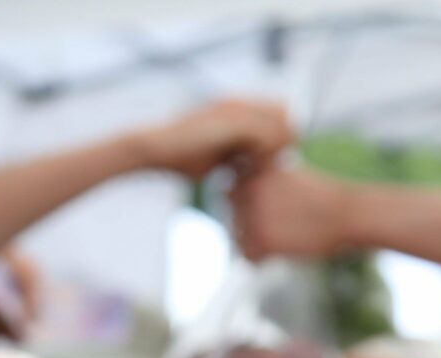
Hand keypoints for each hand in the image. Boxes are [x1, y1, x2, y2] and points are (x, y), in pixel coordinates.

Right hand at [135, 98, 293, 179]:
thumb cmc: (179, 158)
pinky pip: (267, 139)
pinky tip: (242, 173)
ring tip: (252, 172)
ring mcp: (238, 109)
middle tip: (260, 168)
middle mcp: (240, 103)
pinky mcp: (233, 121)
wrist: (154, 148)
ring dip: (272, 152)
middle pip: (285, 114)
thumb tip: (251, 171)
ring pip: (280, 126)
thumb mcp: (216, 159)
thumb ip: (238, 157)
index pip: (279, 113)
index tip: (260, 164)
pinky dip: (261, 159)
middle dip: (280, 142)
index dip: (277, 137)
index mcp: (237, 108)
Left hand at [231, 163, 357, 261]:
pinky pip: (249, 258)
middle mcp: (248, 189)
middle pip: (232, 218)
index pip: (231, 195)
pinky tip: (285, 249)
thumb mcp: (286, 175)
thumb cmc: (321, 198)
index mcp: (253, 169)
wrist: (347, 212)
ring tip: (286, 236)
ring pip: (238, 238)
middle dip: (250, 226)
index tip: (277, 208)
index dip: (249, 206)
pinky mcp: (262, 238)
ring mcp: (252, 214)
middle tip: (283, 225)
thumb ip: (257, 182)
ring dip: (257, 243)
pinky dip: (263, 260)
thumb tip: (225, 191)